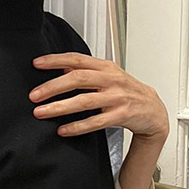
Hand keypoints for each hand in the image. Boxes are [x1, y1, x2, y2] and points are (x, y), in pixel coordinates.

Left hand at [29, 52, 168, 140]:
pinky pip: (96, 122)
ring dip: (60, 107)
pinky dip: (78, 126)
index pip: (77, 59)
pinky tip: (63, 129)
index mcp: (106, 67)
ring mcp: (117, 98)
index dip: (56, 60)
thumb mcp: (110, 76)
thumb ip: (87, 72)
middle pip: (78, 79)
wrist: (154, 111)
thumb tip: (61, 70)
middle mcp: (111, 80)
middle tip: (34, 95)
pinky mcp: (121, 115)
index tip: (37, 64)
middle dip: (53, 87)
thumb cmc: (129, 92)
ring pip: (84, 101)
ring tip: (42, 112)